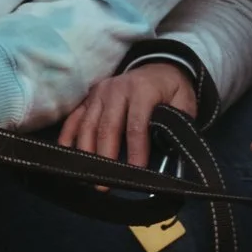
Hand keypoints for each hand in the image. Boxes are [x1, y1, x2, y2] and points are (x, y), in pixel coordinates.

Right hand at [59, 60, 196, 166]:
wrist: (157, 67)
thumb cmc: (170, 90)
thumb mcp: (184, 100)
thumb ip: (180, 122)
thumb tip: (173, 149)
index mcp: (142, 90)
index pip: (136, 125)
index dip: (135, 151)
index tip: (135, 174)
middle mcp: (117, 89)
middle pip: (107, 127)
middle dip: (106, 157)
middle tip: (104, 184)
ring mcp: (99, 93)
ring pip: (88, 124)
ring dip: (86, 152)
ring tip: (89, 177)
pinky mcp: (88, 97)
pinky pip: (75, 118)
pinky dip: (68, 135)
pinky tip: (67, 154)